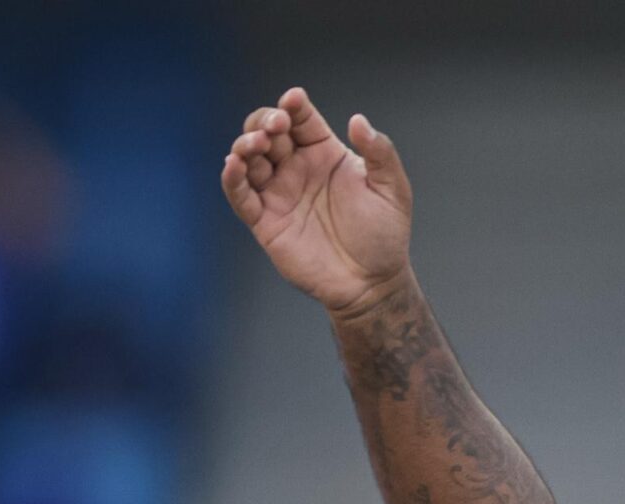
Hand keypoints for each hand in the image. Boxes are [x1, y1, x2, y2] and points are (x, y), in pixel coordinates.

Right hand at [220, 88, 411, 316]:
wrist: (373, 283)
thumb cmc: (385, 235)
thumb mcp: (392, 190)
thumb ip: (380, 153)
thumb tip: (358, 120)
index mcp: (325, 153)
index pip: (301, 119)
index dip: (293, 105)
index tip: (294, 100)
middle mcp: (297, 168)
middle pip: (267, 131)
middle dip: (265, 121)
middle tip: (276, 126)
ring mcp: (278, 192)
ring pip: (248, 157)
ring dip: (246, 144)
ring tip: (259, 144)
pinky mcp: (265, 220)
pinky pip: (240, 195)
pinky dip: (232, 178)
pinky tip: (233, 165)